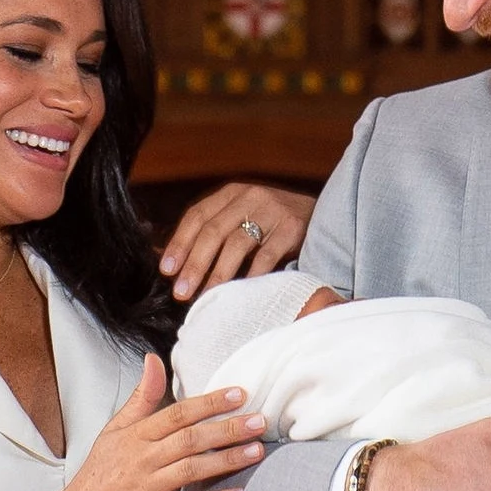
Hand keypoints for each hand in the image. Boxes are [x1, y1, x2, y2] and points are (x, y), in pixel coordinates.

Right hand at [45, 357, 263, 490]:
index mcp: (135, 436)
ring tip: (256, 451)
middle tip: (259, 421)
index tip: (239, 394)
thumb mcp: (113, 432)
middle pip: (190, 439)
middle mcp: (142, 459)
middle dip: (228, 429)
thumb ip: (140, 398)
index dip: (209, 403)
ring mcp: (147, 489)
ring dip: (227, 460)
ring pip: (192, 469)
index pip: (177, 413)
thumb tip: (153, 360)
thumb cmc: (97, 477)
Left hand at [160, 182, 314, 299]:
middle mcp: (250, 196)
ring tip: (205, 296)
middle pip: (214, 230)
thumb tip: (173, 264)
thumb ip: (213, 235)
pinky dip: (251, 276)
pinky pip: (267, 255)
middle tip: (181, 291)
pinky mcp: (292, 227)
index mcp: (232, 193)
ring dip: (218, 274)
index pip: (197, 215)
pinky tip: (239, 293)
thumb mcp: (242, 218)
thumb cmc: (272, 224)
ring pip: (237, 243)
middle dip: (194, 263)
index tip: (167, 270)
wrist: (323, 214)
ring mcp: (273, 210)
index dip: (180, 243)